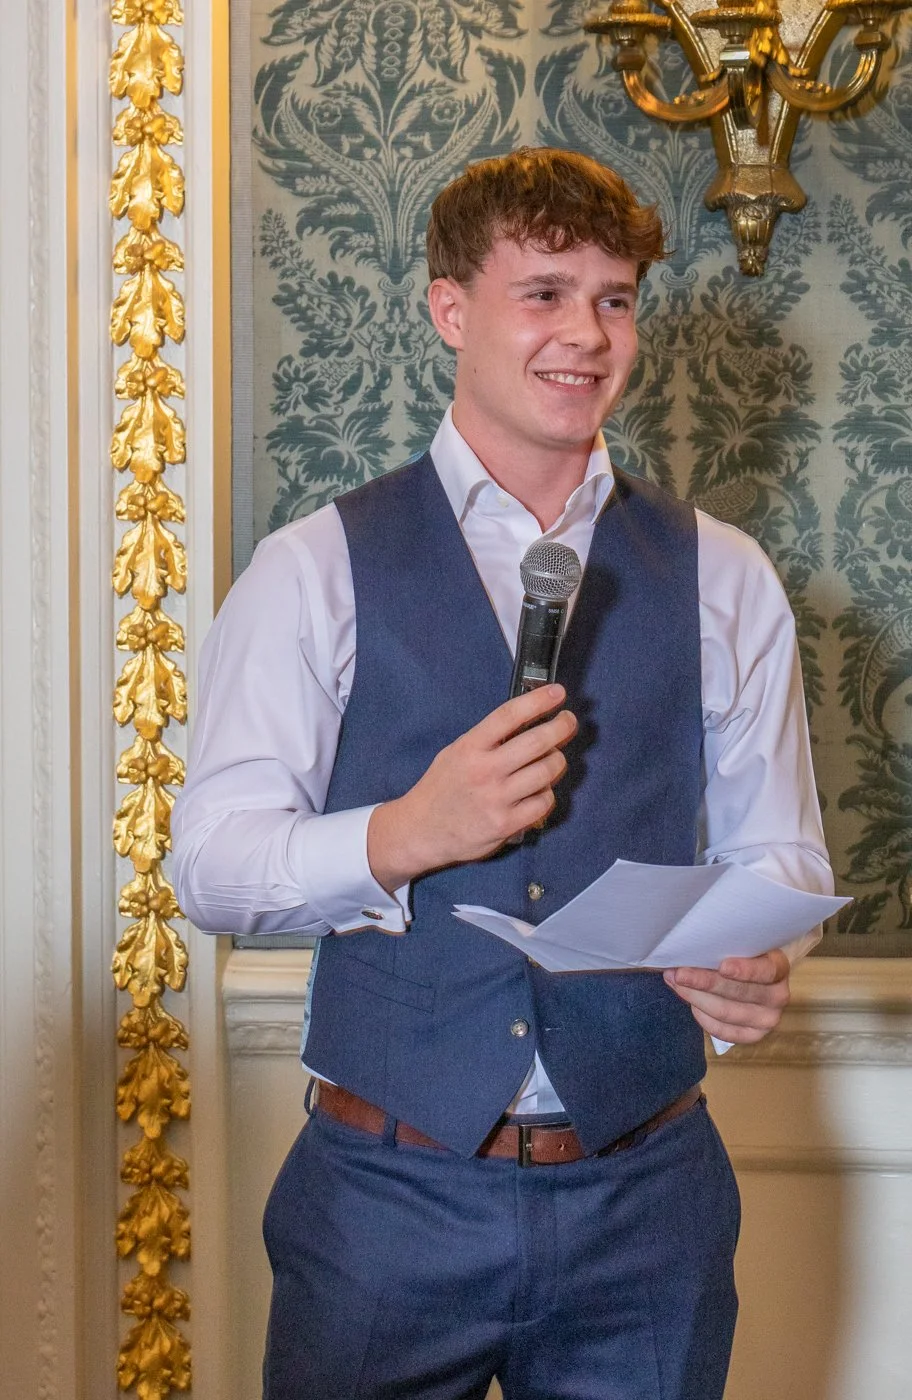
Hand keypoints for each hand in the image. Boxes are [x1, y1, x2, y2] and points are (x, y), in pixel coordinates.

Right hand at [367, 684, 576, 892]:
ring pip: (546, 771)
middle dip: (561, 727)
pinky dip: (547, 793)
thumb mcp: (455, 753)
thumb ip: (486, 740)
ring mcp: (496, 798)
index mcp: (470, 747)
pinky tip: (541, 790)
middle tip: (568, 722)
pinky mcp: (505, 824)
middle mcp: (485, 770)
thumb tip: (526, 722)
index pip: (509, 715)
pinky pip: (543, 802)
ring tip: (554, 758)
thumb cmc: (441, 789)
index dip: (538, 700)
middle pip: (537, 741)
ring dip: (558, 761)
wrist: (420, 831)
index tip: (557, 693)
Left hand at [662, 950, 790, 1043]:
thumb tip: (687, 951)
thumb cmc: (744, 957)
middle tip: (678, 973)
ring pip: (725, 1012)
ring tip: (675, 984)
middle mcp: (778, 996)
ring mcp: (767, 1019)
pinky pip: (723, 1031)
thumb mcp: (741, 947)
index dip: (744, 970)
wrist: (757, 980)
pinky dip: (703, 1017)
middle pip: (738, 993)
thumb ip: (721, 948)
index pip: (765, 971)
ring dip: (696, 998)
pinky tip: (691, 1004)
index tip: (722, 966)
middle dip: (704, 982)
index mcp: (779, 968)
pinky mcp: (753, 1036)